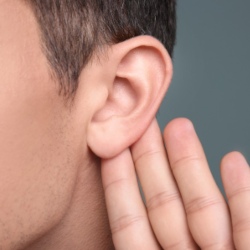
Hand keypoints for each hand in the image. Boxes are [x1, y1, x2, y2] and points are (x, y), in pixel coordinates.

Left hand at [101, 118, 249, 248]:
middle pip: (164, 206)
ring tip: (179, 125)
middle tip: (142, 123)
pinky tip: (233, 160)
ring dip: (192, 165)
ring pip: (203, 208)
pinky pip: (248, 227)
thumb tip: (111, 181)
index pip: (129, 224)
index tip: (111, 148)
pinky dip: (243, 194)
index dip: (118, 184)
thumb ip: (130, 238)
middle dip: (152, 161)